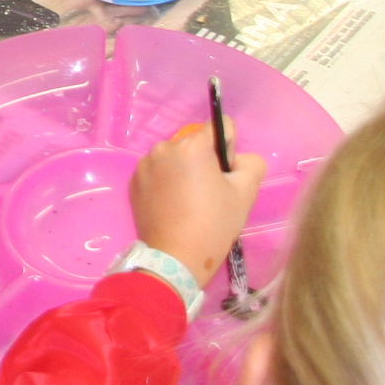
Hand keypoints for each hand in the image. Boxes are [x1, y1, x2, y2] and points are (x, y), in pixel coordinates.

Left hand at [130, 123, 266, 287]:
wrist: (175, 258)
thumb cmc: (214, 223)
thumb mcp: (246, 192)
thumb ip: (251, 163)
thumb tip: (237, 159)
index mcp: (191, 145)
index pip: (220, 126)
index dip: (229, 148)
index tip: (226, 174)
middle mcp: (164, 147)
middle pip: (195, 144)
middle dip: (206, 162)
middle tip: (210, 194)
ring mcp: (144, 164)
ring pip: (175, 158)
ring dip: (184, 171)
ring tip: (189, 203)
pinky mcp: (133, 182)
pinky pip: (158, 172)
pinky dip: (167, 183)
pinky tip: (172, 207)